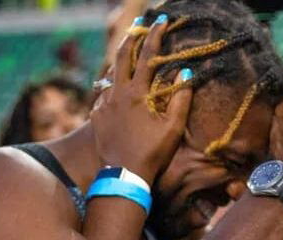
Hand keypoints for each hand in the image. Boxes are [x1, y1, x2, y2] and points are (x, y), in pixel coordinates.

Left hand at [92, 17, 192, 184]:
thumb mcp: (173, 127)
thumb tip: (186, 72)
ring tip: (128, 56)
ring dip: (121, 63)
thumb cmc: (153, 152)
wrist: (123, 175)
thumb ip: (181, 99)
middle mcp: (117, 94)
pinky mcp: (96, 117)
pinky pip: (103, 95)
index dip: (156, 37)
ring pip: (110, 74)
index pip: (148, 57)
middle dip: (132, 38)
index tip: (161, 22)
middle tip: (139, 26)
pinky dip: (111, 87)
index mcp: (137, 93)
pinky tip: (115, 90)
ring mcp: (104, 104)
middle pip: (122, 57)